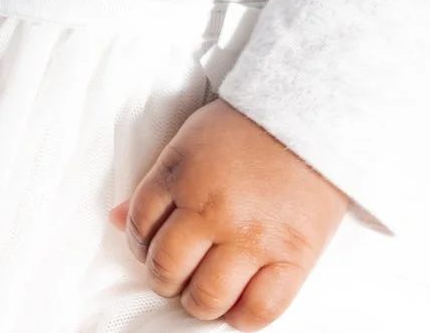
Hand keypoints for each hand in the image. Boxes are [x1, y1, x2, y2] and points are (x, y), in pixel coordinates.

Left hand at [110, 98, 349, 327]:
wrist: (314, 115)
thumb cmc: (250, 127)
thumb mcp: (190, 141)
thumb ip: (156, 184)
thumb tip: (115, 220)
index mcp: (182, 174)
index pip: (139, 226)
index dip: (141, 245)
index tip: (155, 248)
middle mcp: (212, 209)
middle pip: (166, 268)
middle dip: (166, 279)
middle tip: (180, 274)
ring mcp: (252, 236)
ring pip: (206, 297)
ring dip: (198, 302)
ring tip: (206, 292)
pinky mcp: (293, 255)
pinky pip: (259, 309)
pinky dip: (243, 317)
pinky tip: (239, 304)